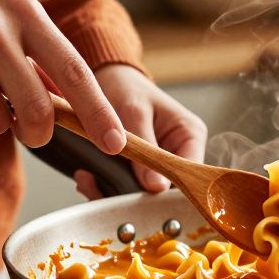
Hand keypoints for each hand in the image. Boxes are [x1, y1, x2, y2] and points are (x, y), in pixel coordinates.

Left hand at [74, 64, 207, 198]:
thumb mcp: (134, 113)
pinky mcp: (141, 170)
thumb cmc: (126, 89)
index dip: (166, 190)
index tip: (137, 197)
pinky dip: (108, 186)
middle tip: (100, 189)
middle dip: (135, 194)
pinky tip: (89, 178)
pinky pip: (129, 188)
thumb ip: (145, 148)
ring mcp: (161, 164)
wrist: (109, 81)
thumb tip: (156, 187)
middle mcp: (181, 153)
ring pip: (146, 193)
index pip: (188, 173)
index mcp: (190, 135)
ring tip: (89, 181)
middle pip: (168, 189)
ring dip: (116, 191)